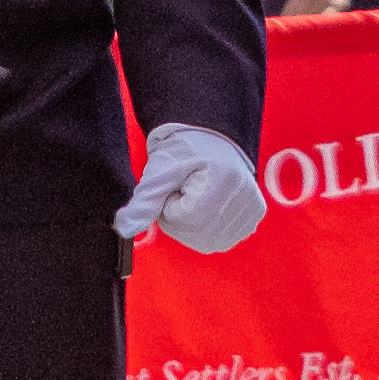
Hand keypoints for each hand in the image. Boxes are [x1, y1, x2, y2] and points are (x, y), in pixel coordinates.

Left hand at [118, 121, 265, 258]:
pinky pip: (222, 238)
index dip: (170, 204)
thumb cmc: (183, 152)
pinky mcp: (255, 217)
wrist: (213, 138)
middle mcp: (242, 200)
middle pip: (194, 234)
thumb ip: (143, 202)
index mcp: (221, 184)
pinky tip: (212, 204)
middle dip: (181, 218)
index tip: (177, 184)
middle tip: (187, 190)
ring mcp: (251, 211)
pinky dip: (210, 226)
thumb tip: (123, 228)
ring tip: (199, 195)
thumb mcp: (160, 172)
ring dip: (195, 224)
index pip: (180, 220)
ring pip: (207, 241)